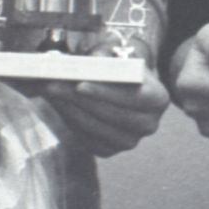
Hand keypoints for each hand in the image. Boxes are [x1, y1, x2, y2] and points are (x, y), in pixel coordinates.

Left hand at [39, 50, 169, 156]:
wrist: (120, 87)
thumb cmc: (118, 68)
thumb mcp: (116, 57)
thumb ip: (104, 59)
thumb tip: (82, 62)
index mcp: (158, 98)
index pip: (134, 97)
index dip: (106, 92)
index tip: (79, 84)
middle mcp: (149, 124)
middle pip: (113, 115)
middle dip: (81, 101)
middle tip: (54, 87)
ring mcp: (131, 141)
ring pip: (98, 129)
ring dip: (70, 111)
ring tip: (50, 93)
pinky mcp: (111, 150)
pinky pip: (88, 140)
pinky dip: (71, 122)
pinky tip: (58, 106)